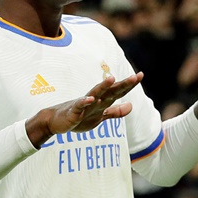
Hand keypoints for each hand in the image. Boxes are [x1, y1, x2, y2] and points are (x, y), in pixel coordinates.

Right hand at [27, 72, 143, 146]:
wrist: (56, 122)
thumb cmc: (79, 117)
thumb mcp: (100, 116)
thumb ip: (115, 111)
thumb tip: (131, 106)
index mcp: (102, 101)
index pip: (118, 92)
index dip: (130, 85)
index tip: (141, 75)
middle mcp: (95, 100)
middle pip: (111, 91)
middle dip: (123, 84)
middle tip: (136, 76)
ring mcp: (84, 105)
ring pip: (95, 94)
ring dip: (103, 87)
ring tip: (112, 79)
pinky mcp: (73, 112)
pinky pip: (79, 106)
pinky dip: (84, 102)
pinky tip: (91, 99)